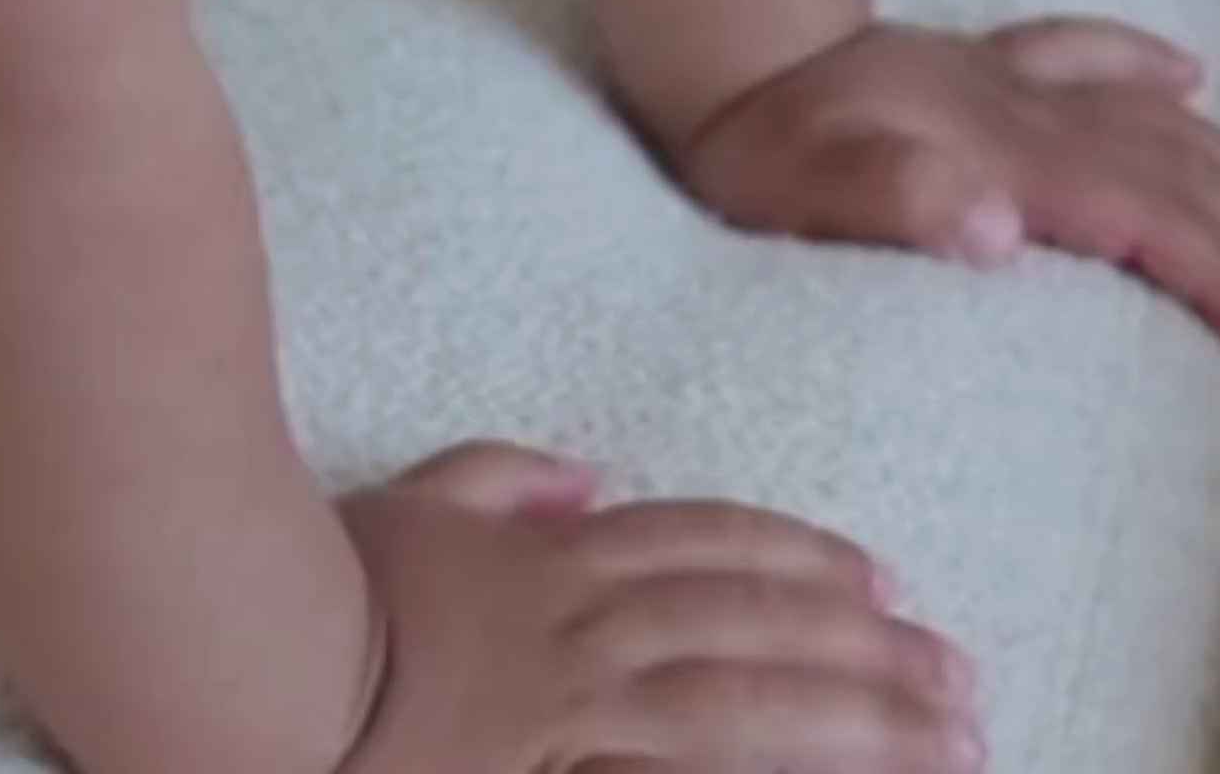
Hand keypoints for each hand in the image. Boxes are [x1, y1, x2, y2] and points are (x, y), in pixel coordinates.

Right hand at [337, 443, 980, 771]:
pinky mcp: (553, 762)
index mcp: (553, 560)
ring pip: (744, 695)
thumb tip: (590, 475)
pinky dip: (761, 767)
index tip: (882, 578)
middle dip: (866, 647)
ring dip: (857, 715)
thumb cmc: (317, 582)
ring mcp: (570, 701)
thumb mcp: (411, 503)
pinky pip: (681, 764)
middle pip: (749, 621)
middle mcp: (579, 621)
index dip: (799, 557)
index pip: (704, 546)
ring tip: (950, 738)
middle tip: (964, 674)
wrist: (254, 647)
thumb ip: (500, 480)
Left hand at [671, 21, 1219, 361]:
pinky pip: (1076, 48)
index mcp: (989, 152)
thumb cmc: (750, 146)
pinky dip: (1138, 61)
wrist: (709, 52)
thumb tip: (998, 228)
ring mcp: (994, 78)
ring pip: (1141, 115)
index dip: (1214, 272)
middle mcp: (1009, 107)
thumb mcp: (800, 195)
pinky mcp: (969, 63)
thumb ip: (896, 204)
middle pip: (1162, 169)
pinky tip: (1185, 74)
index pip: (1135, 215)